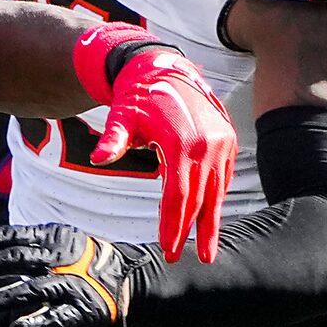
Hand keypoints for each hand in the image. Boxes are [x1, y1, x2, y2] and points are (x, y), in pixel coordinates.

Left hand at [0, 224, 150, 326]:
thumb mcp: (59, 241)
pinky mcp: (80, 309)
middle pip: (16, 260)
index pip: (13, 236)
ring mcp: (70, 284)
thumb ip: (28, 244)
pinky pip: (56, 317)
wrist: (128, 279)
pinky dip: (36, 322)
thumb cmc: (83, 260)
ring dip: (4, 298)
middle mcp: (59, 259)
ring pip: (32, 290)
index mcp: (52, 239)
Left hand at [85, 41, 235, 262]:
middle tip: (182, 257)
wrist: (166, 69)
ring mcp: (222, 142)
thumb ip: (113, 140)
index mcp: (183, 142)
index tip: (168, 248)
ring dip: (210, 222)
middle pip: (200, 199)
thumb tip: (98, 157)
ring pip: (216, 191)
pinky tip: (209, 219)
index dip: (173, 225)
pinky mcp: (228, 140)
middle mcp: (208, 144)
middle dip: (190, 231)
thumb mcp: (122, 117)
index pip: (179, 195)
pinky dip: (215, 199)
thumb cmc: (139, 97)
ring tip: (205, 251)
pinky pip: (222, 178)